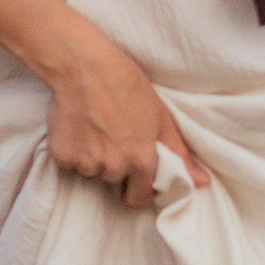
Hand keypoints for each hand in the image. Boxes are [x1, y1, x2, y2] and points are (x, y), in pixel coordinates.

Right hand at [43, 29, 212, 210]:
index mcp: (142, 160)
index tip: (136, 174)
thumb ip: (180, 154)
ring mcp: (86, 164)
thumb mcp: (161, 117)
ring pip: (92, 172)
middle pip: (115, 182)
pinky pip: (70, 164)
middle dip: (116, 168)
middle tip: (114, 139)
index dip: (139, 187)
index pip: (140, 197)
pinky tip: (78, 127)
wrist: (83, 66)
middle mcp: (114, 167)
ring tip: (96, 127)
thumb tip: (202, 183)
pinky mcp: (62, 157)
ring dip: (94, 157)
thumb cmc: (126, 85)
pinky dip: (73, 151)